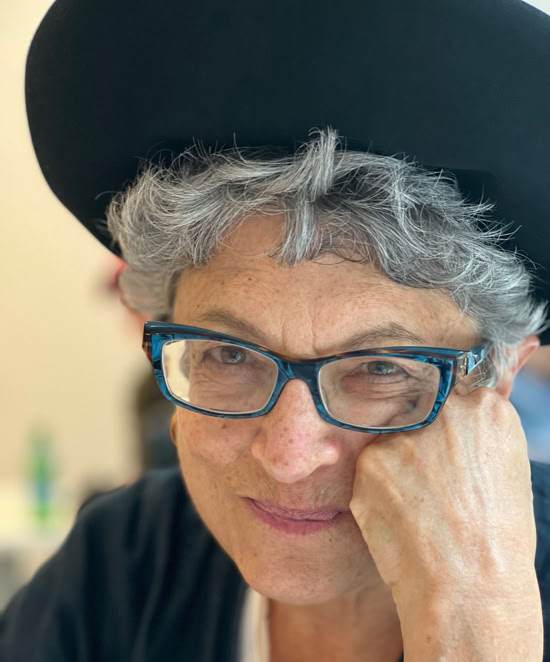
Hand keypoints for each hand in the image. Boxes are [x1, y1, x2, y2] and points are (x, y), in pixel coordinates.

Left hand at [349, 387, 542, 660]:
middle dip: (419, 439)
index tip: (442, 446)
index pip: (450, 390)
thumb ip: (480, 424)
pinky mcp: (371, 459)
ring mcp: (405, 432)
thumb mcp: (505, 468)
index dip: (441, 421)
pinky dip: (381, 487)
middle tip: (432, 482)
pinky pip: (372, 465)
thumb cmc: (495, 539)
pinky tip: (402, 514)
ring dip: (399, 463)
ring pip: (392, 438)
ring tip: (421, 503)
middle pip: (417, 409)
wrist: (468, 589)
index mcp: (486, 409)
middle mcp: (445, 410)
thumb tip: (483, 381)